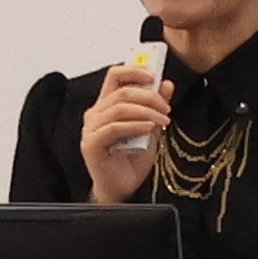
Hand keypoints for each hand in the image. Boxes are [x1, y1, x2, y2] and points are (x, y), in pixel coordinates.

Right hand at [81, 51, 171, 200]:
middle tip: (166, 107)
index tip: (154, 74)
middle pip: (121, 90)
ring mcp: (91, 129)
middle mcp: (95, 114)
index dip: (134, 70)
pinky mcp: (91, 144)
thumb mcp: (151, 128)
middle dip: (148, 95)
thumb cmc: (131, 160)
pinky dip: (135, 124)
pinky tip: (149, 127)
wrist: (123, 189)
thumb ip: (155, 107)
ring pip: (119, 107)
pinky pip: (114, 127)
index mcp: (106, 105)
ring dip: (146, 111)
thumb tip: (167, 84)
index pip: (115, 76)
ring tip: (163, 120)